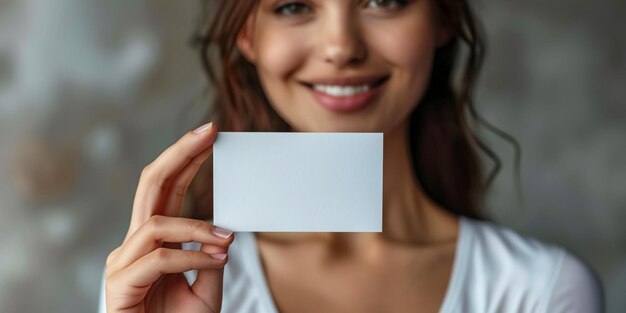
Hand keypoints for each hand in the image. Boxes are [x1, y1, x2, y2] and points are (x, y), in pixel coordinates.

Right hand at [104, 122, 233, 312]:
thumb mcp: (207, 286)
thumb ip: (211, 255)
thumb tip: (226, 227)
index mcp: (153, 240)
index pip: (167, 188)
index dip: (186, 158)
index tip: (210, 135)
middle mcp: (134, 244)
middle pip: (151, 184)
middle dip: (179, 154)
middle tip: (208, 131)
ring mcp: (123, 262)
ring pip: (156, 222)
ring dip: (197, 227)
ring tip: (227, 240)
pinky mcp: (120, 284)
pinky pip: (160, 258)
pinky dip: (191, 255)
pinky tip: (216, 258)